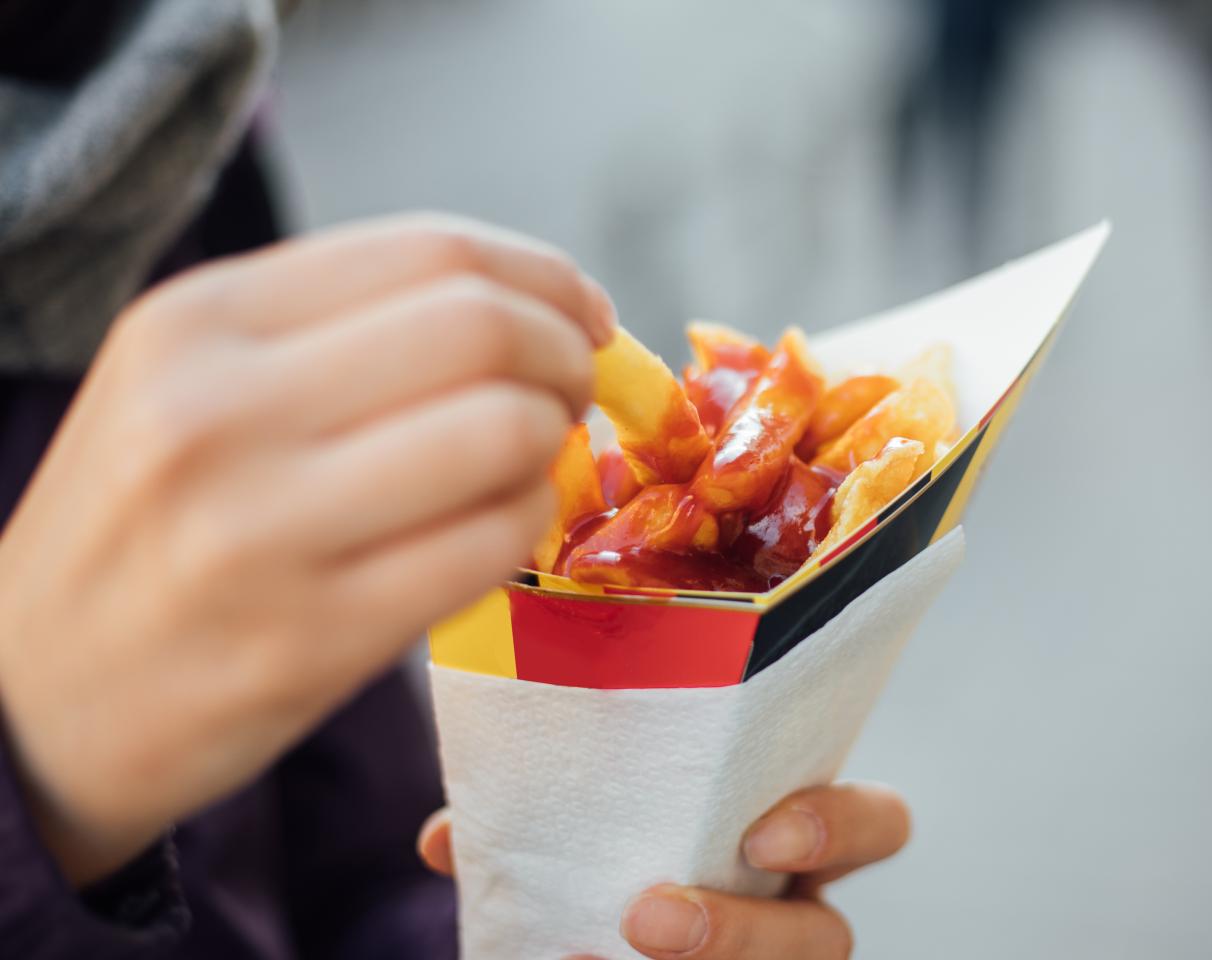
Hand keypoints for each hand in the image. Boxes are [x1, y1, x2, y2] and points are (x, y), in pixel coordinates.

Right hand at [0, 214, 614, 885]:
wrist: (33, 705)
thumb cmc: (146, 530)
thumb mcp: (191, 386)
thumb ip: (345, 330)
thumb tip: (539, 301)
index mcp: (195, 323)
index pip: (432, 252)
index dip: (542, 277)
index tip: (582, 311)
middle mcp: (217, 413)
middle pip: (483, 331)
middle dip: (567, 353)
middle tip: (572, 389)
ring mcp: (261, 532)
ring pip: (503, 433)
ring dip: (552, 444)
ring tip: (529, 464)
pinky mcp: (313, 639)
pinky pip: (490, 546)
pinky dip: (525, 527)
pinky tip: (497, 532)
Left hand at [417, 782, 910, 958]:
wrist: (577, 935)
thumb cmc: (613, 856)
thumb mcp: (594, 821)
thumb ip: (541, 817)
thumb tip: (446, 839)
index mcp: (789, 839)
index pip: (878, 825)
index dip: (837, 828)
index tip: (759, 834)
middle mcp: (795, 917)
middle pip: (827, 938)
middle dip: (745, 932)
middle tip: (650, 919)